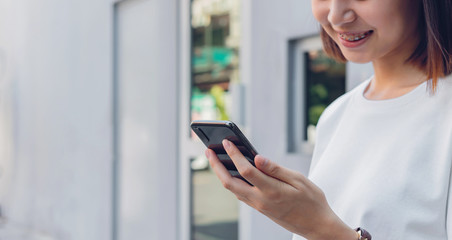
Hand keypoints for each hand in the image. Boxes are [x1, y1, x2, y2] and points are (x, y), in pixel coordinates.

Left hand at [205, 139, 356, 239]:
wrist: (317, 226)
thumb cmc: (312, 201)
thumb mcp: (299, 180)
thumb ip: (276, 169)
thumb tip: (257, 158)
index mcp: (271, 191)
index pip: (246, 170)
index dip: (234, 154)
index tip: (227, 142)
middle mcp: (260, 201)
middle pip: (230, 183)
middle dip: (217, 166)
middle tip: (208, 151)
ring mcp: (258, 206)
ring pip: (233, 190)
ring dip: (222, 174)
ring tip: (215, 159)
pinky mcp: (259, 209)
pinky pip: (240, 194)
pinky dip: (232, 182)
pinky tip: (231, 172)